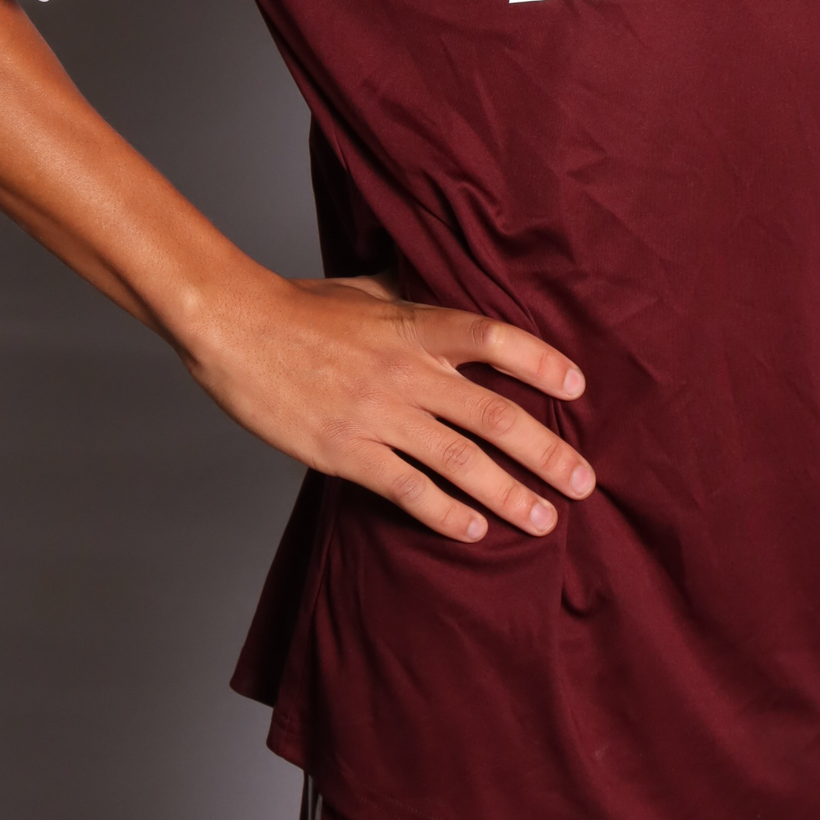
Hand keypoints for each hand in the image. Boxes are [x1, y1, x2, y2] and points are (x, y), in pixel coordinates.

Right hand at [172, 260, 597, 543]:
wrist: (234, 326)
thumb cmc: (300, 305)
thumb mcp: (367, 289)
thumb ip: (414, 301)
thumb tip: (454, 300)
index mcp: (414, 324)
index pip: (495, 339)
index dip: (542, 363)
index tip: (578, 389)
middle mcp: (406, 371)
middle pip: (493, 415)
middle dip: (546, 454)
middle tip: (585, 482)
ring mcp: (376, 414)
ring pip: (460, 462)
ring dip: (508, 495)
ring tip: (544, 520)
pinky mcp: (344, 451)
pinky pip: (407, 489)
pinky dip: (444, 513)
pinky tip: (473, 530)